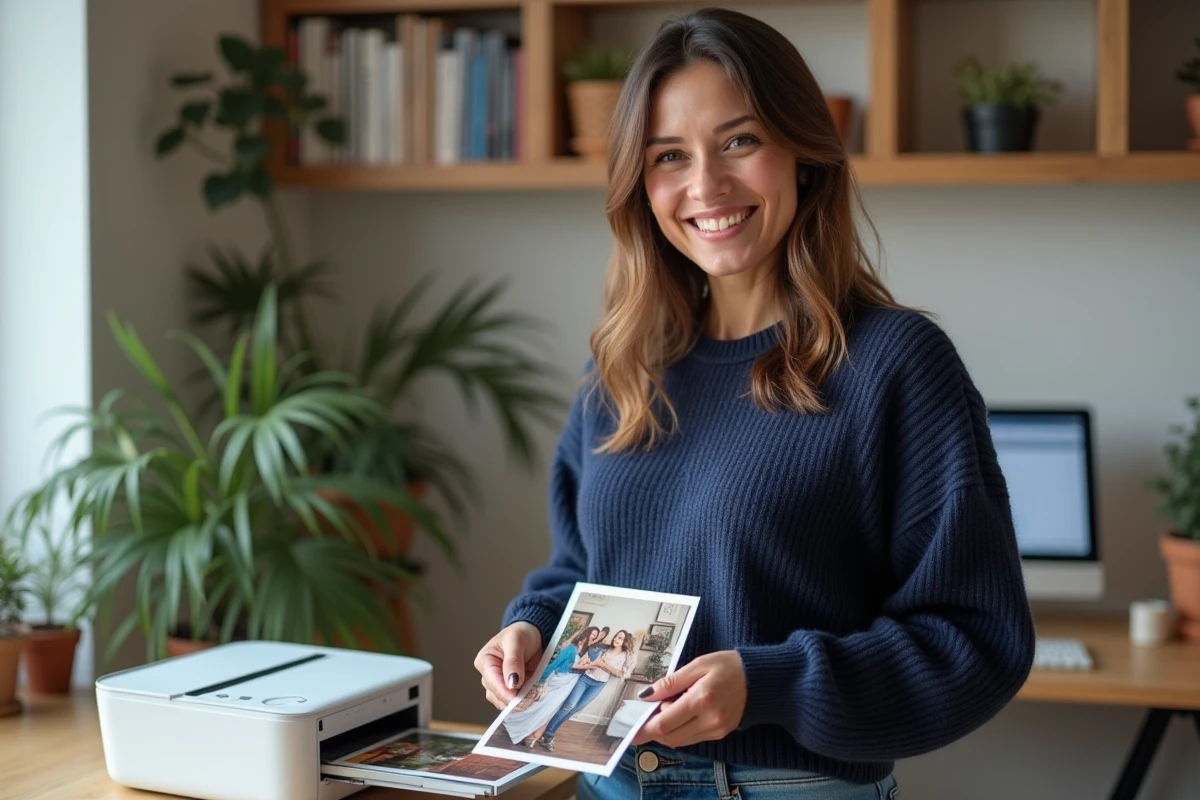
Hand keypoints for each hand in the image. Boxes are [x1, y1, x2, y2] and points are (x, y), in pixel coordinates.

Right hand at [473, 622, 543, 710]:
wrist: (533, 633)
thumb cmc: (521, 633)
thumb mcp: (516, 641)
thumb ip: (513, 661)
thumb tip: (511, 683)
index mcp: (485, 661)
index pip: (492, 681)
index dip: (504, 692)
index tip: (517, 698)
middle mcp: (489, 675)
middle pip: (497, 695)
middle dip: (512, 699)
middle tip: (529, 699)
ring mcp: (501, 684)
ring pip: (505, 701)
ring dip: (519, 702)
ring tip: (533, 698)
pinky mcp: (512, 689)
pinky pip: (516, 700)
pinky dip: (524, 701)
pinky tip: (533, 697)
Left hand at [631, 651, 746, 747]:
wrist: (760, 679)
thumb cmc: (728, 666)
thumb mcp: (698, 665)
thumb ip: (671, 682)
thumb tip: (646, 695)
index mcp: (702, 699)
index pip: (664, 723)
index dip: (644, 728)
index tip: (630, 729)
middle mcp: (709, 720)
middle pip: (669, 736)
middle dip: (653, 729)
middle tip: (646, 713)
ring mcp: (716, 730)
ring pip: (679, 741)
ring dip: (665, 731)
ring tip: (666, 709)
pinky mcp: (720, 734)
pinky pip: (691, 738)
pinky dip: (679, 731)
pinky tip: (679, 714)